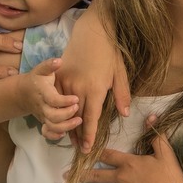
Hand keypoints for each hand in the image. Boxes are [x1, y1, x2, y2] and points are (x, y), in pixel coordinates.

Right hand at [16, 58, 81, 137]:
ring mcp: (43, 115)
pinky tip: (66, 132)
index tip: (76, 99)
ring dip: (66, 127)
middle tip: (78, 109)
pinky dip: (55, 135)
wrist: (24, 92)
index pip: (53, 100)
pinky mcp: (44, 122)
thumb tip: (59, 60)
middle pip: (52, 116)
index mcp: (42, 92)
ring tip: (79, 121)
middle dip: (66, 115)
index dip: (64, 102)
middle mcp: (42, 106)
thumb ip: (50, 65)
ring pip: (52, 126)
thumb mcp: (42, 69)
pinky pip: (47, 133)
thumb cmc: (37, 79)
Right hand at [55, 7, 130, 152]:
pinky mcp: (58, 75)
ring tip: (69, 140)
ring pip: (64, 109)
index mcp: (95, 89)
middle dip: (77, 135)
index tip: (87, 148)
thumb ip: (122, 95)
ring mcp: (65, 81)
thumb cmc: (110, 52)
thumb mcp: (120, 73)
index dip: (88, 135)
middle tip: (79, 151)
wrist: (91, 31)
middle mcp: (77, 88)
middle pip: (76, 117)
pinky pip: (57, 96)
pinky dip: (58, 109)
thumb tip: (126, 114)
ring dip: (66, 125)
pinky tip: (60, 118)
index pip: (90, 119)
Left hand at [67, 123, 182, 182]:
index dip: (96, 152)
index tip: (83, 151)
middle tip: (66, 174)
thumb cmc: (170, 175)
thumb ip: (156, 135)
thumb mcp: (165, 152)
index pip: (108, 155)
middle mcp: (120, 178)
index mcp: (128, 163)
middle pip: (97, 174)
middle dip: (81, 173)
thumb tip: (152, 116)